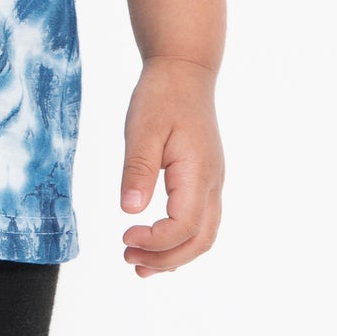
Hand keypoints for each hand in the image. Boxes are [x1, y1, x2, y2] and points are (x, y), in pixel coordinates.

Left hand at [119, 56, 223, 276]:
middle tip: (129, 259)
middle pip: (200, 240)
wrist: (184, 71)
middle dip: (166, 259)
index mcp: (198, 172)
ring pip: (204, 235)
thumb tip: (130, 211)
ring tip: (140, 264)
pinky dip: (181, 241)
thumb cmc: (162, 96)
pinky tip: (157, 244)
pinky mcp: (204, 179)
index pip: (184, 226)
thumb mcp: (142, 128)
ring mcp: (212, 182)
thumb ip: (138, 169)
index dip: (156, 241)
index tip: (125, 234)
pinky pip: (200, 221)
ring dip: (174, 256)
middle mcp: (211, 183)